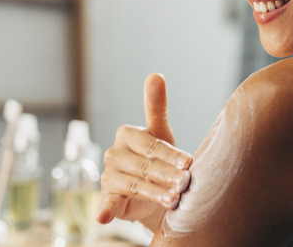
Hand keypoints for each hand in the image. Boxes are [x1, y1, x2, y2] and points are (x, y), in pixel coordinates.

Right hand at [97, 74, 192, 227]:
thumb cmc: (158, 156)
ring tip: (175, 200)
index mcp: (126, 134)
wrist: (151, 188)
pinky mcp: (107, 197)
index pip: (151, 145)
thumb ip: (156, 106)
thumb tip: (155, 75)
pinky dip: (105, 210)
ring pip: (136, 185)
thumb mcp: (160, 132)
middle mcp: (114, 154)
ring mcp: (109, 176)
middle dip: (168, 175)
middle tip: (186, 183)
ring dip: (156, 194)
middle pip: (145, 166)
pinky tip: (103, 217)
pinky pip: (106, 203)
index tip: (188, 162)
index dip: (171, 155)